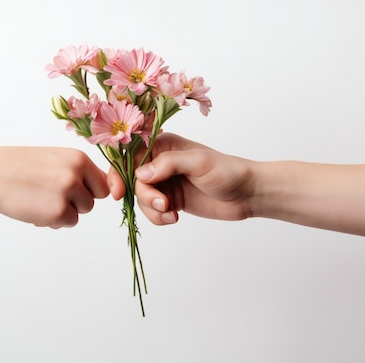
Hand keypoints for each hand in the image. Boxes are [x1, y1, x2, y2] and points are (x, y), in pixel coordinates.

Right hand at [0, 146, 108, 227]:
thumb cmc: (16, 166)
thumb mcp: (52, 159)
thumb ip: (76, 172)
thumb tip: (104, 189)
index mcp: (77, 158)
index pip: (103, 181)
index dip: (103, 190)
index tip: (107, 195)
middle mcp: (76, 173)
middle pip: (94, 199)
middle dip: (79, 202)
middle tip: (54, 196)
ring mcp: (67, 192)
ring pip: (81, 212)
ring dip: (64, 211)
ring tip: (40, 201)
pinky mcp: (57, 211)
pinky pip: (67, 223)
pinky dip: (53, 221)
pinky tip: (34, 210)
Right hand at [107, 133, 255, 224]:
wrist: (247, 194)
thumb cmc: (227, 171)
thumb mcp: (198, 162)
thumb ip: (168, 164)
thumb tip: (140, 174)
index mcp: (162, 145)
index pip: (130, 154)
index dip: (119, 171)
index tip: (118, 191)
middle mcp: (159, 162)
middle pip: (132, 179)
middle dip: (142, 195)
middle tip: (162, 204)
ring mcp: (164, 183)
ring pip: (140, 197)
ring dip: (151, 209)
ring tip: (171, 213)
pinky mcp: (170, 201)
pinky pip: (152, 211)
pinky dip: (158, 218)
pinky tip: (174, 218)